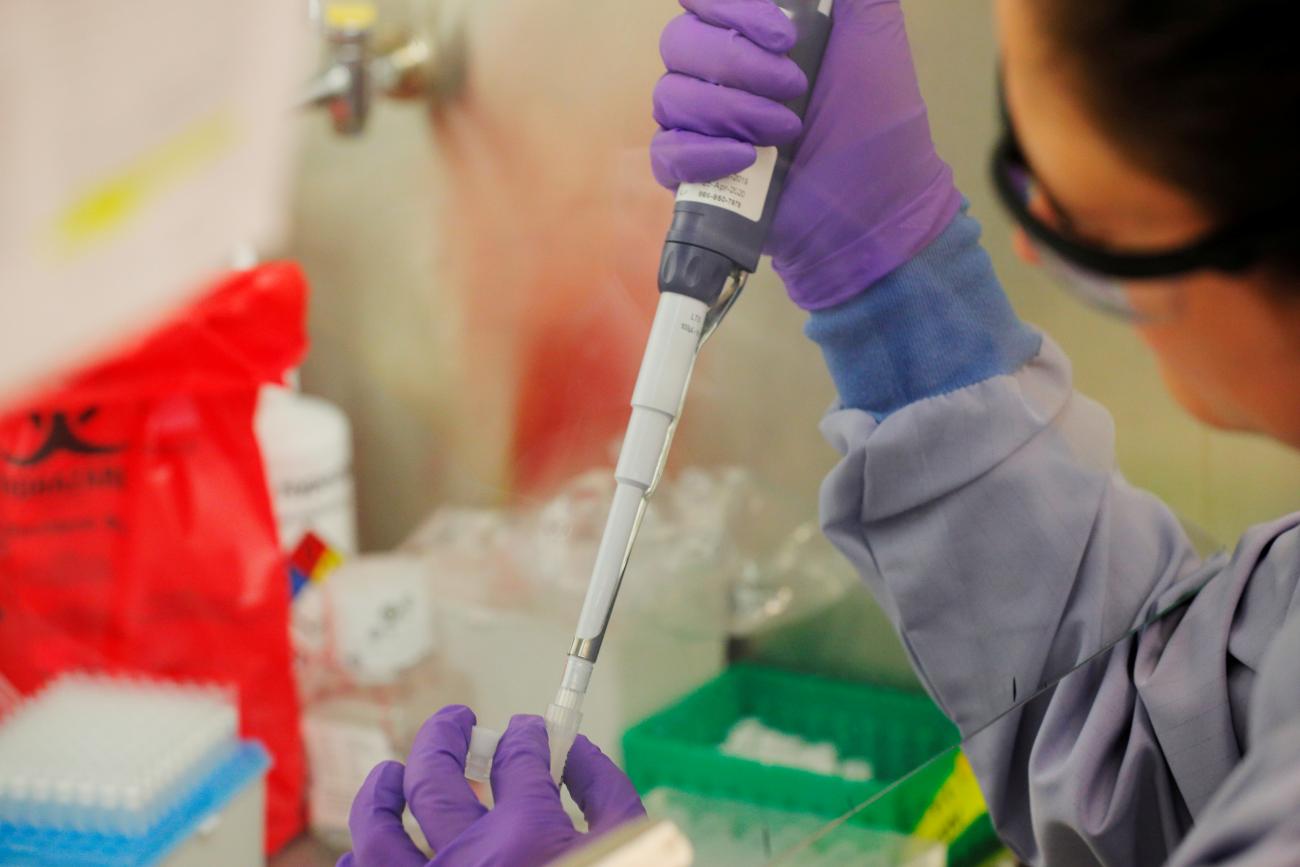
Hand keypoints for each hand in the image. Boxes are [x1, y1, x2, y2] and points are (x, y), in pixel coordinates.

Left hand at [338, 706, 645, 866]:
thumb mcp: (628, 845)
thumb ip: (603, 793)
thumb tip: (576, 751)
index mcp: (529, 836)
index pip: (519, 756)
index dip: (526, 735)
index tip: (529, 732)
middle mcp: (469, 860)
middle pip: (435, 773)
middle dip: (445, 735)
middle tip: (457, 722)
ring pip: (379, 826)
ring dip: (385, 788)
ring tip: (395, 772)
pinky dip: (366, 858)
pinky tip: (377, 844)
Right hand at [651, 0, 961, 309]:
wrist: (879, 200)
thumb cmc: (876, 116)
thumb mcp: (873, 30)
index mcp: (749, 30)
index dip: (729, 7)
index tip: (784, 36)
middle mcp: (715, 70)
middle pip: (678, 43)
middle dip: (737, 64)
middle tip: (795, 87)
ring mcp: (700, 123)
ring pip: (670, 96)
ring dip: (730, 111)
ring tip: (785, 132)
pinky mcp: (694, 174)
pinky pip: (664, 153)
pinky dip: (701, 153)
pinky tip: (746, 158)